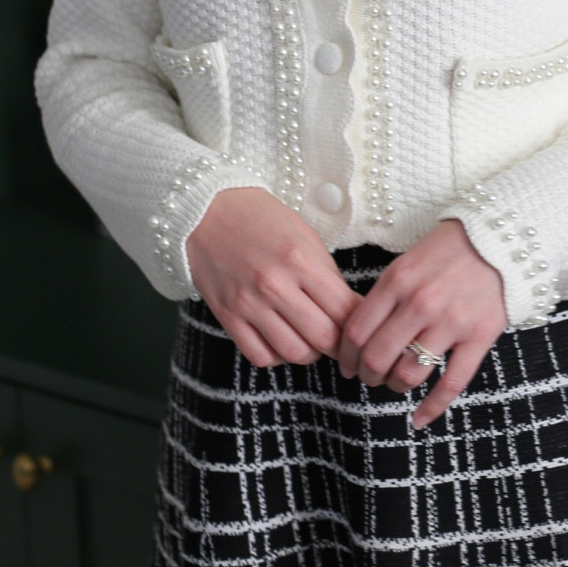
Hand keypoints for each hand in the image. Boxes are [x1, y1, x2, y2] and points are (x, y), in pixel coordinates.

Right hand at [187, 187, 357, 368]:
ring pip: (293, 353)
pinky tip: (280, 339)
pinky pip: (259, 355)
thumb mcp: (305, 236)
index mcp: (301, 260)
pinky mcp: (226, 315)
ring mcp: (248, 303)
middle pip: (323, 339)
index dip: (361, 324)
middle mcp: (275, 285)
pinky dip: (276, 356)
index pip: (345, 310)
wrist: (205, 211)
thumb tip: (349, 310)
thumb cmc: (261, 219)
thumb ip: (327, 275)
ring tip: (310, 338)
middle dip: (339, 344)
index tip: (362, 325)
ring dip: (309, 352)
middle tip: (340, 338)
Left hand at [335, 218, 507, 426]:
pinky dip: (432, 408)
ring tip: (395, 384)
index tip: (347, 365)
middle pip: (376, 357)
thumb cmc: (450, 249)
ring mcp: (451, 321)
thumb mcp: (408, 261)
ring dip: (394, 386)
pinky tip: (419, 419)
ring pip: (408, 374)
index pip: (356, 332)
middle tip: (369, 377)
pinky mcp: (480, 336)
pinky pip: (452, 383)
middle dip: (367, 375)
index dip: (346, 356)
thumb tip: (360, 334)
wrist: (502, 238)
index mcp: (397, 281)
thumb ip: (385, 294)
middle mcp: (420, 302)